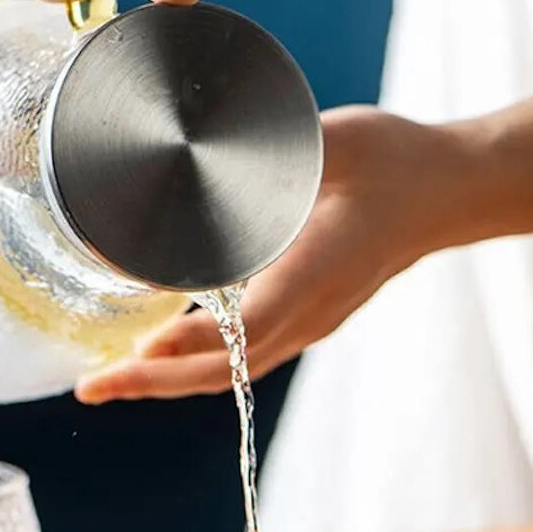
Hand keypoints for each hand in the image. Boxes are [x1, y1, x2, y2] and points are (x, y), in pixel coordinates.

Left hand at [75, 106, 471, 402]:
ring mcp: (303, 327)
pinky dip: (188, 363)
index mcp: (317, 275)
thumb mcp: (340, 144)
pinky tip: (152, 354)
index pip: (247, 327)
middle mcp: (308, 315)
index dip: (189, 345)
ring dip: (163, 381)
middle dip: (152, 383)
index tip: (136, 353)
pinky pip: (235, 360)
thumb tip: (207, 156)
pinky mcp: (298, 322)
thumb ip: (280, 155)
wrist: (441, 196)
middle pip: (222, 372)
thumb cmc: (395, 166)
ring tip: (106, 380)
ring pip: (225, 374)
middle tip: (91, 387)